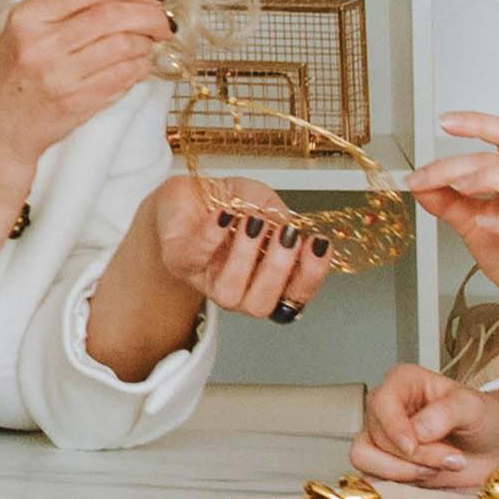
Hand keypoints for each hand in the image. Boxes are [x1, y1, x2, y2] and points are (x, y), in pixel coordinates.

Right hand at [0, 0, 178, 152]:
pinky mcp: (75, 103)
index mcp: (28, 16)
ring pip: (123, 46)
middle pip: (112, 15)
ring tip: (150, 44)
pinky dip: (140, 68)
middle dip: (151, 15)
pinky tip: (140, 65)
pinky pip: (123, 77)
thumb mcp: (25, 32)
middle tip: (166, 20)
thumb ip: (67, 12)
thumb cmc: (13, 77)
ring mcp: (58, 75)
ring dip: (147, 43)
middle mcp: (41, 43)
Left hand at [128, 169, 335, 328]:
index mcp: (266, 280)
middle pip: (261, 305)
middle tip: (286, 236)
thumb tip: (291, 228)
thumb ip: (280, 217)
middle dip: (278, 271)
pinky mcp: (179, 263)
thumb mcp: (264, 202)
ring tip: (252, 222)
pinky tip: (224, 215)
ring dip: (245, 257)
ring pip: (229, 293)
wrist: (188, 193)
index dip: (310, 276)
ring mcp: (207, 281)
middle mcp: (238, 289)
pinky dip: (213, 235)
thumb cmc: (229, 203)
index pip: (294, 296)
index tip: (318, 246)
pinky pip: (196, 257)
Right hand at [355, 362, 498, 488]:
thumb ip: (447, 412)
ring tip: (438, 468)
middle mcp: (388, 408)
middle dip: (417, 455)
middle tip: (452, 458)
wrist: (494, 448)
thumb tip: (417, 431)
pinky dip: (399, 482)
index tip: (414, 446)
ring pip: (366, 457)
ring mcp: (383, 437)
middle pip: (379, 435)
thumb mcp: (474, 407)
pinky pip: (372, 475)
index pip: (381, 401)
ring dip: (404, 471)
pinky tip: (427, 476)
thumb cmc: (484, 419)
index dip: (394, 427)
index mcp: (403, 382)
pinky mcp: (386, 462)